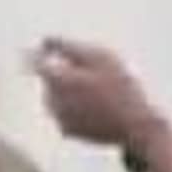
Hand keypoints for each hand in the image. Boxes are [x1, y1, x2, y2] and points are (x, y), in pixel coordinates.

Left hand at [33, 37, 160, 159]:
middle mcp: (52, 101)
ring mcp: (58, 118)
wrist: (135, 125)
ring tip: (98, 94)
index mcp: (58, 80)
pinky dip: (75, 108)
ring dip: (69, 92)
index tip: (53, 51)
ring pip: (55, 97)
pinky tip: (97, 108)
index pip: (36, 63)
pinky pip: (64, 113)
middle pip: (49, 80)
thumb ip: (68, 46)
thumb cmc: (120, 87)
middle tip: (92, 76)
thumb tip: (45, 40)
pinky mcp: (67, 131)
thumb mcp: (99, 57)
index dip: (43, 54)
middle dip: (64, 74)